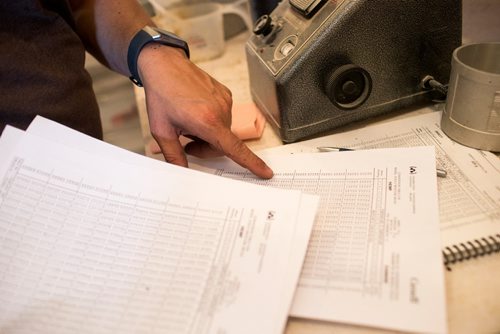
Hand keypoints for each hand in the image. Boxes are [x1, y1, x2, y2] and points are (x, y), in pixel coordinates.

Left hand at [137, 44, 273, 178]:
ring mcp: (225, 100)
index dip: (252, 163)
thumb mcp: (162, 130)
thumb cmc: (161, 94)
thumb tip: (180, 172)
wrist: (164, 64)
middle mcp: (221, 111)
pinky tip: (195, 113)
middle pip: (224, 144)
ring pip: (223, 131)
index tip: (266, 172)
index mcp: (208, 122)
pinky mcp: (225, 93)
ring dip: (209, 134)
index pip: (235, 149)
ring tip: (189, 123)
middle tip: (187, 143)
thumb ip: (173, 155)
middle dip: (207, 148)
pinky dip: (211, 121)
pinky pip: (223, 116)